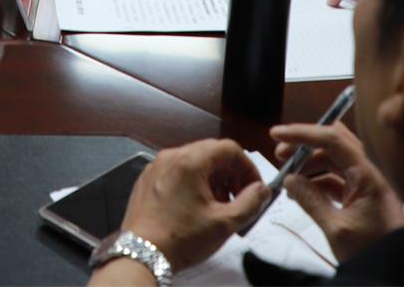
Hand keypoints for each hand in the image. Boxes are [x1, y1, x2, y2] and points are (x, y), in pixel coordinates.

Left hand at [116, 139, 267, 271]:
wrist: (141, 254)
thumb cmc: (183, 238)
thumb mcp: (224, 223)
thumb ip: (250, 203)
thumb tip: (262, 189)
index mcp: (189, 161)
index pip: (229, 148)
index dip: (247, 167)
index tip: (254, 188)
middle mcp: (170, 156)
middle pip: (211, 152)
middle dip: (230, 174)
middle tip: (239, 198)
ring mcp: (156, 166)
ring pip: (193, 161)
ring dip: (213, 179)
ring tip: (219, 205)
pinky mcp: (147, 179)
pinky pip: (177, 171)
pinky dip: (193, 182)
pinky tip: (197, 206)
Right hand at [267, 121, 403, 263]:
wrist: (394, 272)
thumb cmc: (370, 252)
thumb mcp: (336, 229)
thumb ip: (311, 200)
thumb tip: (289, 179)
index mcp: (368, 176)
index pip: (333, 140)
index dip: (303, 133)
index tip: (277, 133)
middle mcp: (370, 174)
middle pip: (335, 145)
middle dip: (306, 146)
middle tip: (280, 153)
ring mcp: (368, 186)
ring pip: (335, 162)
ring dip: (310, 165)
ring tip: (288, 178)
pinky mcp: (364, 199)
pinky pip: (338, 180)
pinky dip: (318, 181)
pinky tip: (301, 192)